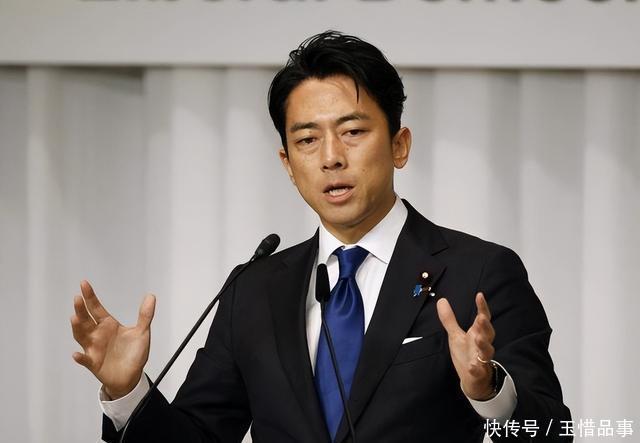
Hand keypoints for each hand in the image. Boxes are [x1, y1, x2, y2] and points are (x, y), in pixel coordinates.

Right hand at [70, 280, 155, 398]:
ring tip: (75, 318)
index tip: (84, 284)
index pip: (96, 308)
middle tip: (77, 298)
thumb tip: (151, 296)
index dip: (90, 297)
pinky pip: (85, 360)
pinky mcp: (94, 363)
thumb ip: (145, 315)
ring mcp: (94, 348)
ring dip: (77, 328)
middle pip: (86, 320)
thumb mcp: (142, 332)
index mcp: (108, 325)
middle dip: (81, 309)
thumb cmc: (134, 354)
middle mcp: (98, 334)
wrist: (131, 376)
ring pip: (81, 336)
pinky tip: (77, 354)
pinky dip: (80, 357)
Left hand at [436, 292, 495, 400]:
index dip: (482, 307)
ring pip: (487, 351)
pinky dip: (476, 368)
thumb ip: (449, 319)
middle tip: (481, 318)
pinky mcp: (479, 373)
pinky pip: (479, 370)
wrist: (473, 380)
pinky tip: (472, 366)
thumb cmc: (466, 354)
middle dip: (486, 325)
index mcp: (477, 334)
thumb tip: (441, 300)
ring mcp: (482, 359)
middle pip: (488, 333)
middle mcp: (482, 345)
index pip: (482, 318)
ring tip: (478, 338)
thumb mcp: (455, 335)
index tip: (479, 295)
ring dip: (484, 345)